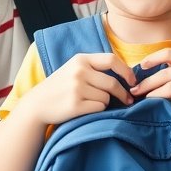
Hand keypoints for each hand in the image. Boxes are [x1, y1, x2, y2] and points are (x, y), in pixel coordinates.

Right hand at [20, 53, 135, 124]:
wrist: (37, 104)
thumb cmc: (61, 87)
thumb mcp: (74, 69)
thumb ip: (95, 68)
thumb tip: (127, 75)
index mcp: (80, 59)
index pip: (112, 60)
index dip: (126, 71)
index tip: (133, 81)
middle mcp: (79, 72)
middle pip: (112, 83)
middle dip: (122, 93)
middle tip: (127, 100)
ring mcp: (76, 88)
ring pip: (106, 97)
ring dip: (105, 102)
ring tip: (90, 102)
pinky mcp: (75, 105)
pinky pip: (99, 108)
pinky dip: (97, 110)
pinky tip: (85, 109)